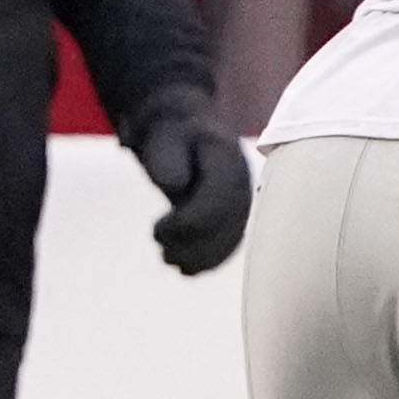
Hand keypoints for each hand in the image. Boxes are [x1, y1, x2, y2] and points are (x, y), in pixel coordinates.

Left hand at [138, 113, 255, 272]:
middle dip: (188, 246)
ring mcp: (242, 206)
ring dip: (195, 258)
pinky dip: (203, 263)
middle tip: (159, 243)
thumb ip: (168, 161)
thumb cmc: (172, 139)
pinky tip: (181, 262)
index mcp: (227, 163)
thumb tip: (177, 187)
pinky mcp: (235, 222)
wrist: (189, 136)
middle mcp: (242, 187)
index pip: (214, 208)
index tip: (157, 228)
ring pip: (228, 245)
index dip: (185, 228)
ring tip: (167, 255)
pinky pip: (227, 250)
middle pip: (223, 231)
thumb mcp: (164, 140)